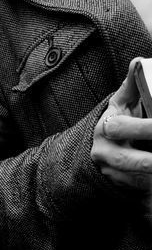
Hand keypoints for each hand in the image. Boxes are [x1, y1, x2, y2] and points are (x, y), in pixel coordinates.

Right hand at [91, 63, 151, 191]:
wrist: (103, 148)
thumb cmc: (120, 120)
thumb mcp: (122, 102)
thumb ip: (132, 85)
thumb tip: (138, 62)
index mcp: (106, 128)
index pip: (123, 129)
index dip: (144, 128)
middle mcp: (104, 153)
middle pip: (128, 160)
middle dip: (148, 161)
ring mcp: (111, 171)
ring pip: (134, 178)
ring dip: (150, 174)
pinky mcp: (120, 184)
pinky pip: (139, 187)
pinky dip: (151, 183)